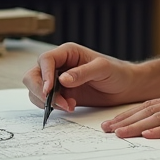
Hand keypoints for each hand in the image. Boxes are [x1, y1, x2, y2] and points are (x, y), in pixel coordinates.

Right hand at [22, 43, 139, 111]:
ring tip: (69, 105)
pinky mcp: (60, 93)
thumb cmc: (117, 73)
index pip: (46, 60)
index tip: (50, 90)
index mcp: (67, 53)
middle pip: (34, 75)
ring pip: (36, 89)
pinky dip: (52, 106)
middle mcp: (59, 65)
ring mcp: (57, 80)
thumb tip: (62, 79)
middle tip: (58, 103)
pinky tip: (70, 106)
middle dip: (41, 91)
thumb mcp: (103, 69)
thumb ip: (83, 73)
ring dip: (47, 101)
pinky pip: (45, 100)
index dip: (44, 75)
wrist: (125, 87)